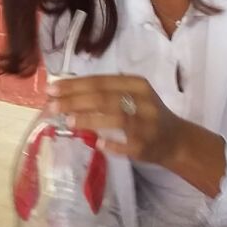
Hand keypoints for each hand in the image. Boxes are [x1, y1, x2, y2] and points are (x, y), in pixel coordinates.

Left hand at [46, 75, 183, 165]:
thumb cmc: (144, 115)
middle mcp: (144, 101)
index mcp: (137, 84)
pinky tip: (96, 144)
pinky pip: (127, 145)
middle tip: (51, 105)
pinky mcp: (147, 145)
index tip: (51, 89)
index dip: (74, 85)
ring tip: (68, 121)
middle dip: (75, 100)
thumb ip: (103, 94)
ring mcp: (147, 124)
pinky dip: (112, 144)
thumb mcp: (130, 96)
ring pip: (116, 118)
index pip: (101, 81)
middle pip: (105, 98)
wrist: (175, 140)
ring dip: (90, 119)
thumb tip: (63, 94)